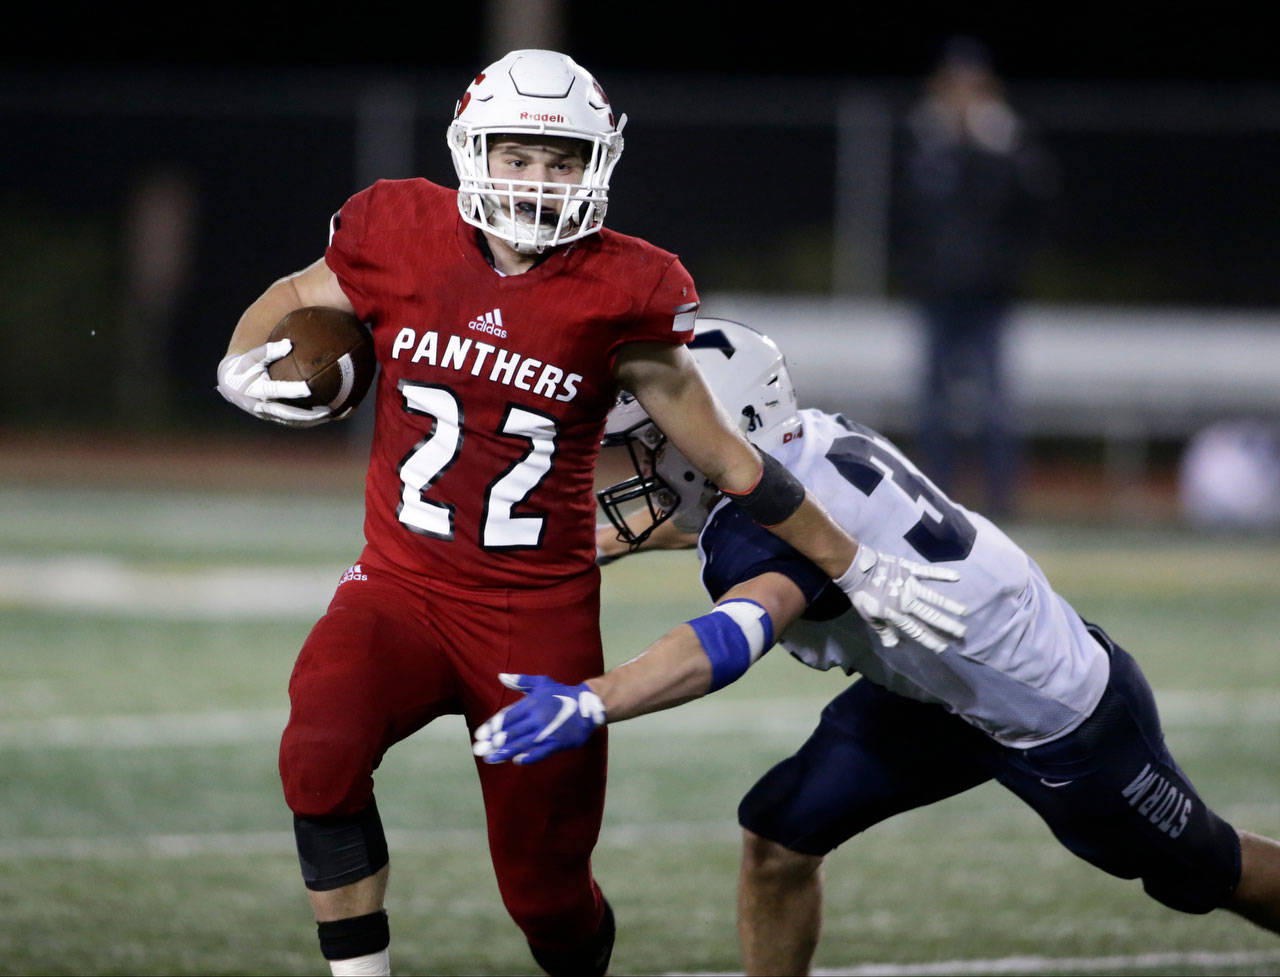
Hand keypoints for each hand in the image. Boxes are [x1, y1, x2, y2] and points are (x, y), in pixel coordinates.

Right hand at [216, 340, 333, 427]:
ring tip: (330, 416)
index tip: (309, 388)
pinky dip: (306, 421)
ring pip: (291, 421)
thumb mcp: (252, 356)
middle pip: (287, 413)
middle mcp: (261, 405)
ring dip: (310, 421)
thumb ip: (269, 350)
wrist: (229, 384)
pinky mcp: (270, 418)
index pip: (277, 391)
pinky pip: (290, 422)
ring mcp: (266, 414)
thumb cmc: (244, 366)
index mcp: (256, 389)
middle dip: (307, 414)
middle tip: (327, 410)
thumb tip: (289, 344)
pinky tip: (322, 417)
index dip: (292, 391)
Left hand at [472, 674, 605, 764]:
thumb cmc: (561, 693)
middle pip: (512, 732)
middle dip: (494, 742)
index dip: (493, 726)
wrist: (588, 706)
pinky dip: (529, 757)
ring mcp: (548, 732)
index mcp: (532, 703)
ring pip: (523, 744)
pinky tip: (516, 760)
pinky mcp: (558, 743)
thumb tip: (500, 676)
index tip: (479, 735)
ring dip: (505, 752)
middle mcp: (538, 718)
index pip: (508, 716)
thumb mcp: (541, 682)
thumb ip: (520, 681)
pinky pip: (541, 752)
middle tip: (479, 750)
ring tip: (491, 758)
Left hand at [836, 545, 966, 652]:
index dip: (930, 640)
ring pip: (933, 597)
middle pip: (930, 616)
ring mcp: (909, 585)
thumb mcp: (870, 617)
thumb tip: (895, 646)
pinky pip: (928, 572)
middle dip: (947, 625)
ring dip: (949, 605)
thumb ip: (884, 631)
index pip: (917, 631)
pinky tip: (957, 577)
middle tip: (962, 633)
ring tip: (964, 612)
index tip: (943, 648)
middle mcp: (906, 602)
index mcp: (896, 614)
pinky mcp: (909, 570)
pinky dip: (942, 574)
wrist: (856, 569)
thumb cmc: (862, 595)